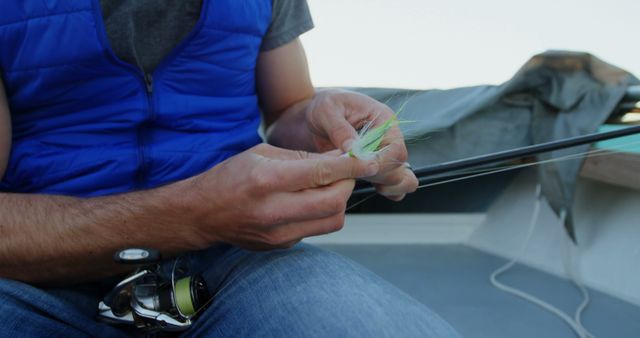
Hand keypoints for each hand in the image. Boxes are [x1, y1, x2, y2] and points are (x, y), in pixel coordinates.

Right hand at [180, 143, 378, 249]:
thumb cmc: (230, 177)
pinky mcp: (282, 245)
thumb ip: (302, 157)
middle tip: (344, 173)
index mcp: (267, 180)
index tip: (367, 159)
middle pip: (334, 203)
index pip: (322, 173)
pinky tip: (307, 202)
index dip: (350, 166)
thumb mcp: (261, 153)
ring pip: (332, 220)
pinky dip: (320, 213)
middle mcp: (274, 210)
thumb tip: (339, 158)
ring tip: (326, 187)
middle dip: (347, 185)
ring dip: (338, 201)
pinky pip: (316, 229)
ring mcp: (279, 233)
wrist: (201, 215)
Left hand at [305, 89, 417, 200]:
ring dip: (384, 185)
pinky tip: (363, 185)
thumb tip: (353, 149)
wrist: (311, 115)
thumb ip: (340, 129)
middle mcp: (388, 137)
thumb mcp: (326, 110)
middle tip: (351, 172)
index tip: (359, 168)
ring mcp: (383, 153)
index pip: (396, 149)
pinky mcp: (375, 166)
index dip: (381, 164)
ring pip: (401, 178)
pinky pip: (392, 184)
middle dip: (377, 176)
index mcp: (383, 119)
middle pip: (399, 167)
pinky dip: (385, 191)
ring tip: (358, 179)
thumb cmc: (322, 105)